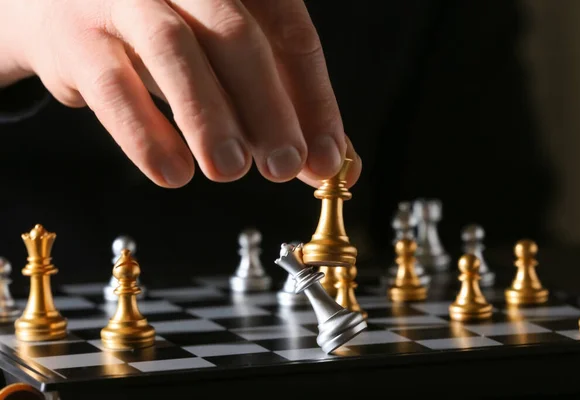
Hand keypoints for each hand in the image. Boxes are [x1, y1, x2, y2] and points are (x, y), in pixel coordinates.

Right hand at [0, 0, 360, 187]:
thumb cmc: (160, 32)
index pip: (289, 31)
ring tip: (231, 171)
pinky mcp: (74, 34)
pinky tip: (173, 173)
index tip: (328, 158)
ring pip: (173, 50)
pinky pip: (111, 84)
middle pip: (235, 33)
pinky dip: (145, 134)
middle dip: (268, 106)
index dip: (314, 99)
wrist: (59, 4)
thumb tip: (332, 162)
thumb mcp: (223, 57)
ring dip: (208, 116)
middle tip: (285, 166)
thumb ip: (280, 103)